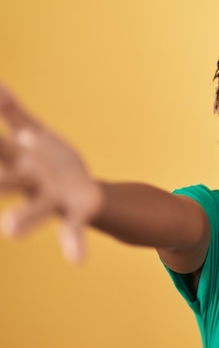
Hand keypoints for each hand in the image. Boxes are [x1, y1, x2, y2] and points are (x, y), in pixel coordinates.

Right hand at [0, 85, 101, 262]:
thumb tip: (1, 87)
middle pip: (6, 182)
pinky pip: (73, 230)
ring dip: (23, 220)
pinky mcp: (77, 213)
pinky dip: (73, 244)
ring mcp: (50, 199)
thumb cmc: (48, 159)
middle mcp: (27, 182)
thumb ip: (13, 112)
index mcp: (14, 161)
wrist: (82, 190)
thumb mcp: (32, 132)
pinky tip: (77, 261)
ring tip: (9, 230)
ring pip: (34, 210)